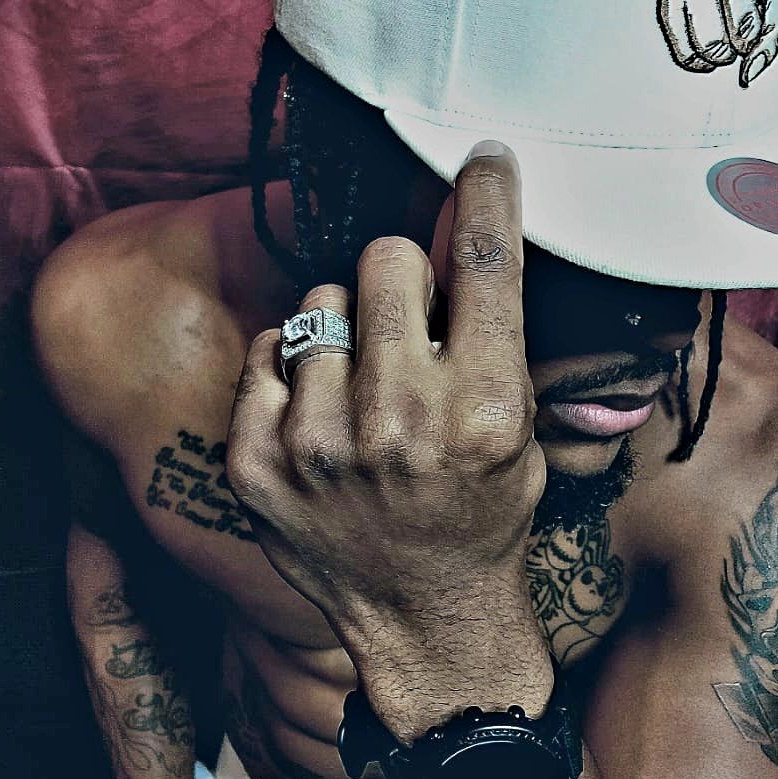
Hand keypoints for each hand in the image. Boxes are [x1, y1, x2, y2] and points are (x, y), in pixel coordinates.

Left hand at [225, 142, 549, 724]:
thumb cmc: (481, 515)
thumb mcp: (523, 432)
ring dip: (344, 330)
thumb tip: (472, 226)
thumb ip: (499, 338)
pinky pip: (265, 348)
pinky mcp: (254, 462)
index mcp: (484, 412)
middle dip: (400, 280)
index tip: (482, 156)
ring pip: (318, 300)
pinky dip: (289, 369)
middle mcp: (399, 423)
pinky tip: (316, 412)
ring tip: (361, 387)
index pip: (483, 263)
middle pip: (384, 258)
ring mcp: (317, 445)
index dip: (485, 193)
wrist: (423, 622)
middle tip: (409, 325)